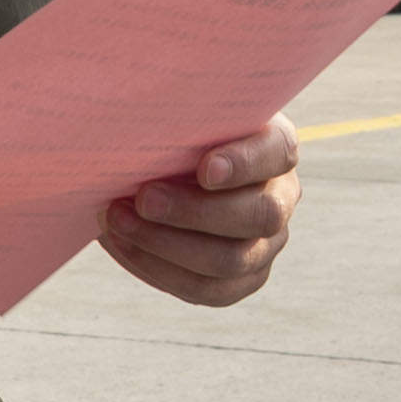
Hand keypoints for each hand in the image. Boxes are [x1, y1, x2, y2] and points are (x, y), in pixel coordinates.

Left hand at [95, 119, 300, 307]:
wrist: (166, 169)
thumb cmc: (174, 130)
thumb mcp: (181, 110)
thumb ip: (176, 111)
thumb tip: (132, 112)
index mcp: (276, 146)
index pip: (277, 152)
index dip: (245, 164)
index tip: (204, 168)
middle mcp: (281, 196)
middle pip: (259, 216)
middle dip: (195, 212)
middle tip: (143, 198)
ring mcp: (266, 243)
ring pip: (231, 261)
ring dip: (167, 246)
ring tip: (119, 220)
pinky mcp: (242, 279)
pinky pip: (207, 290)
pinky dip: (158, 269)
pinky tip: (123, 244)